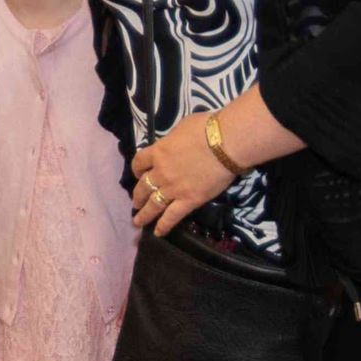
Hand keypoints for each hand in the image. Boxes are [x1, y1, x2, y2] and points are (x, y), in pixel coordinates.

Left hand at [131, 114, 231, 235]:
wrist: (225, 144)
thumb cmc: (206, 129)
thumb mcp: (181, 127)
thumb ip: (172, 140)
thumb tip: (172, 145)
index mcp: (158, 152)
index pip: (139, 162)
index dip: (136, 169)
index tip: (138, 173)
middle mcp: (161, 172)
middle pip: (143, 186)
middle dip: (137, 196)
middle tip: (135, 203)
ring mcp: (174, 189)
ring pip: (153, 205)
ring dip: (144, 215)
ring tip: (138, 222)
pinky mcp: (189, 201)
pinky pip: (172, 217)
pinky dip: (164, 226)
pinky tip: (158, 233)